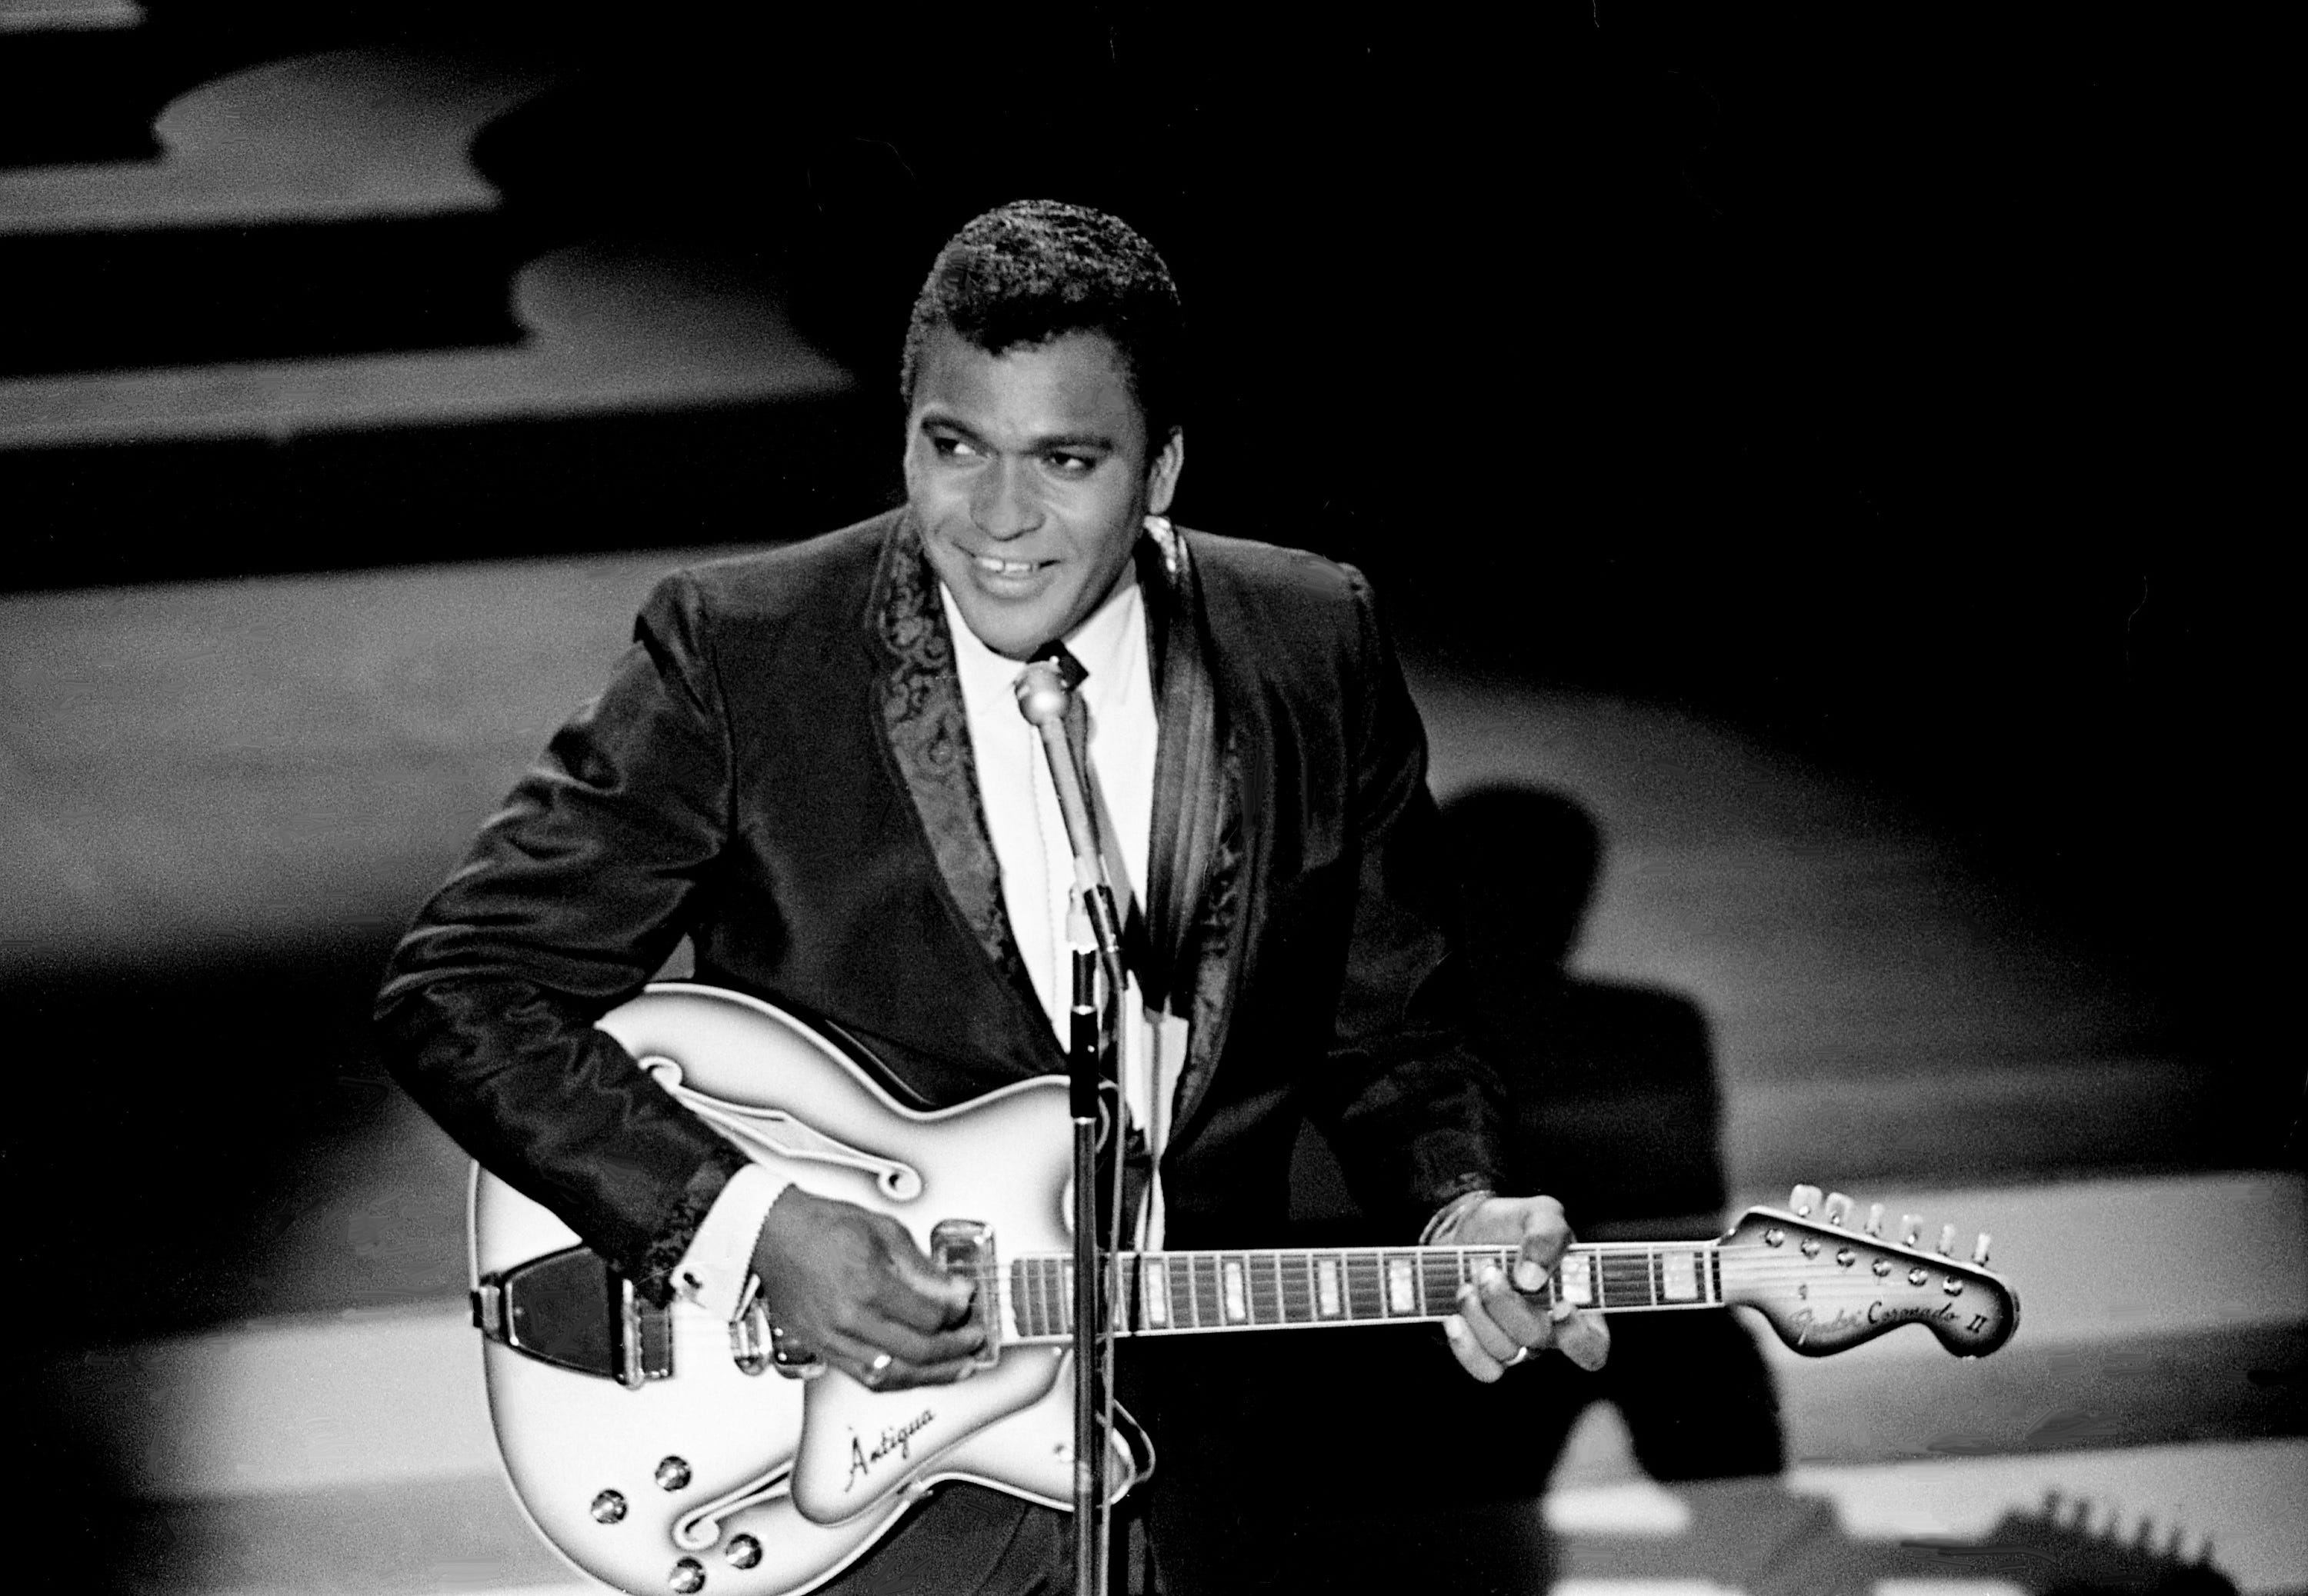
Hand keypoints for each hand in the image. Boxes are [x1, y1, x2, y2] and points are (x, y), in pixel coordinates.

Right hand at [749, 1186, 984, 1389]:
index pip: (929, 1317)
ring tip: (958, 1367)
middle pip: (917, 1352)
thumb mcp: (884, 1231)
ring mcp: (833, 1339)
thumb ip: (923, 1267)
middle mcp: (849, 1319)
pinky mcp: (822, 1350)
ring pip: (894, 1375)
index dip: (958, 1314)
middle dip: (956, 1349)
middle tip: (974, 1339)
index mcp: (867, 1284)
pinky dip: (899, 1380)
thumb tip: (955, 1290)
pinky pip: (867, 1378)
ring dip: (933, 1375)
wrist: (773, 1236)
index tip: (969, 1304)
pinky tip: (919, 1373)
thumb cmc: (821, 1227)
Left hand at [1439, 1194, 1610, 1381]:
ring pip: (1506, 1352)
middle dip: (1507, 1305)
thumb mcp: (1540, 1213)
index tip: (1561, 1306)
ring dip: (1480, 1316)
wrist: (1467, 1228)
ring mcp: (1517, 1342)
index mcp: (1578, 1303)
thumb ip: (1548, 1235)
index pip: (1593, 1344)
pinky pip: (1483, 1368)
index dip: (1579, 1336)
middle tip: (1489, 1272)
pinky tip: (1454, 1317)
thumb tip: (1532, 1277)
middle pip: (1537, 1340)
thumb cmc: (1513, 1224)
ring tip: (1468, 1284)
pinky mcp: (1485, 1348)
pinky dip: (1466, 1345)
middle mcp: (1550, 1330)